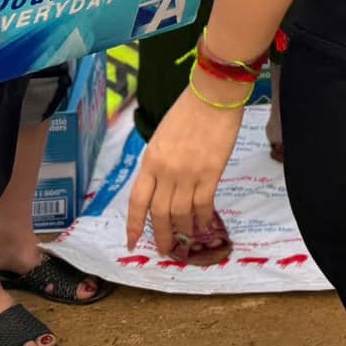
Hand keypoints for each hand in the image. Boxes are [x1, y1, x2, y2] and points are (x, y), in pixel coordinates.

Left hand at [126, 72, 244, 258]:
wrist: (214, 96)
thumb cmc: (187, 111)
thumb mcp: (162, 138)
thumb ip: (159, 163)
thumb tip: (161, 186)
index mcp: (150, 161)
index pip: (137, 201)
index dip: (133, 225)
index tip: (132, 241)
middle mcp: (166, 171)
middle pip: (159, 213)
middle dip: (161, 235)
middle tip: (165, 249)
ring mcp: (189, 173)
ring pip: (181, 213)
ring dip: (183, 230)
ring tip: (187, 239)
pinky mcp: (211, 172)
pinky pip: (204, 204)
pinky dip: (203, 218)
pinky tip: (204, 224)